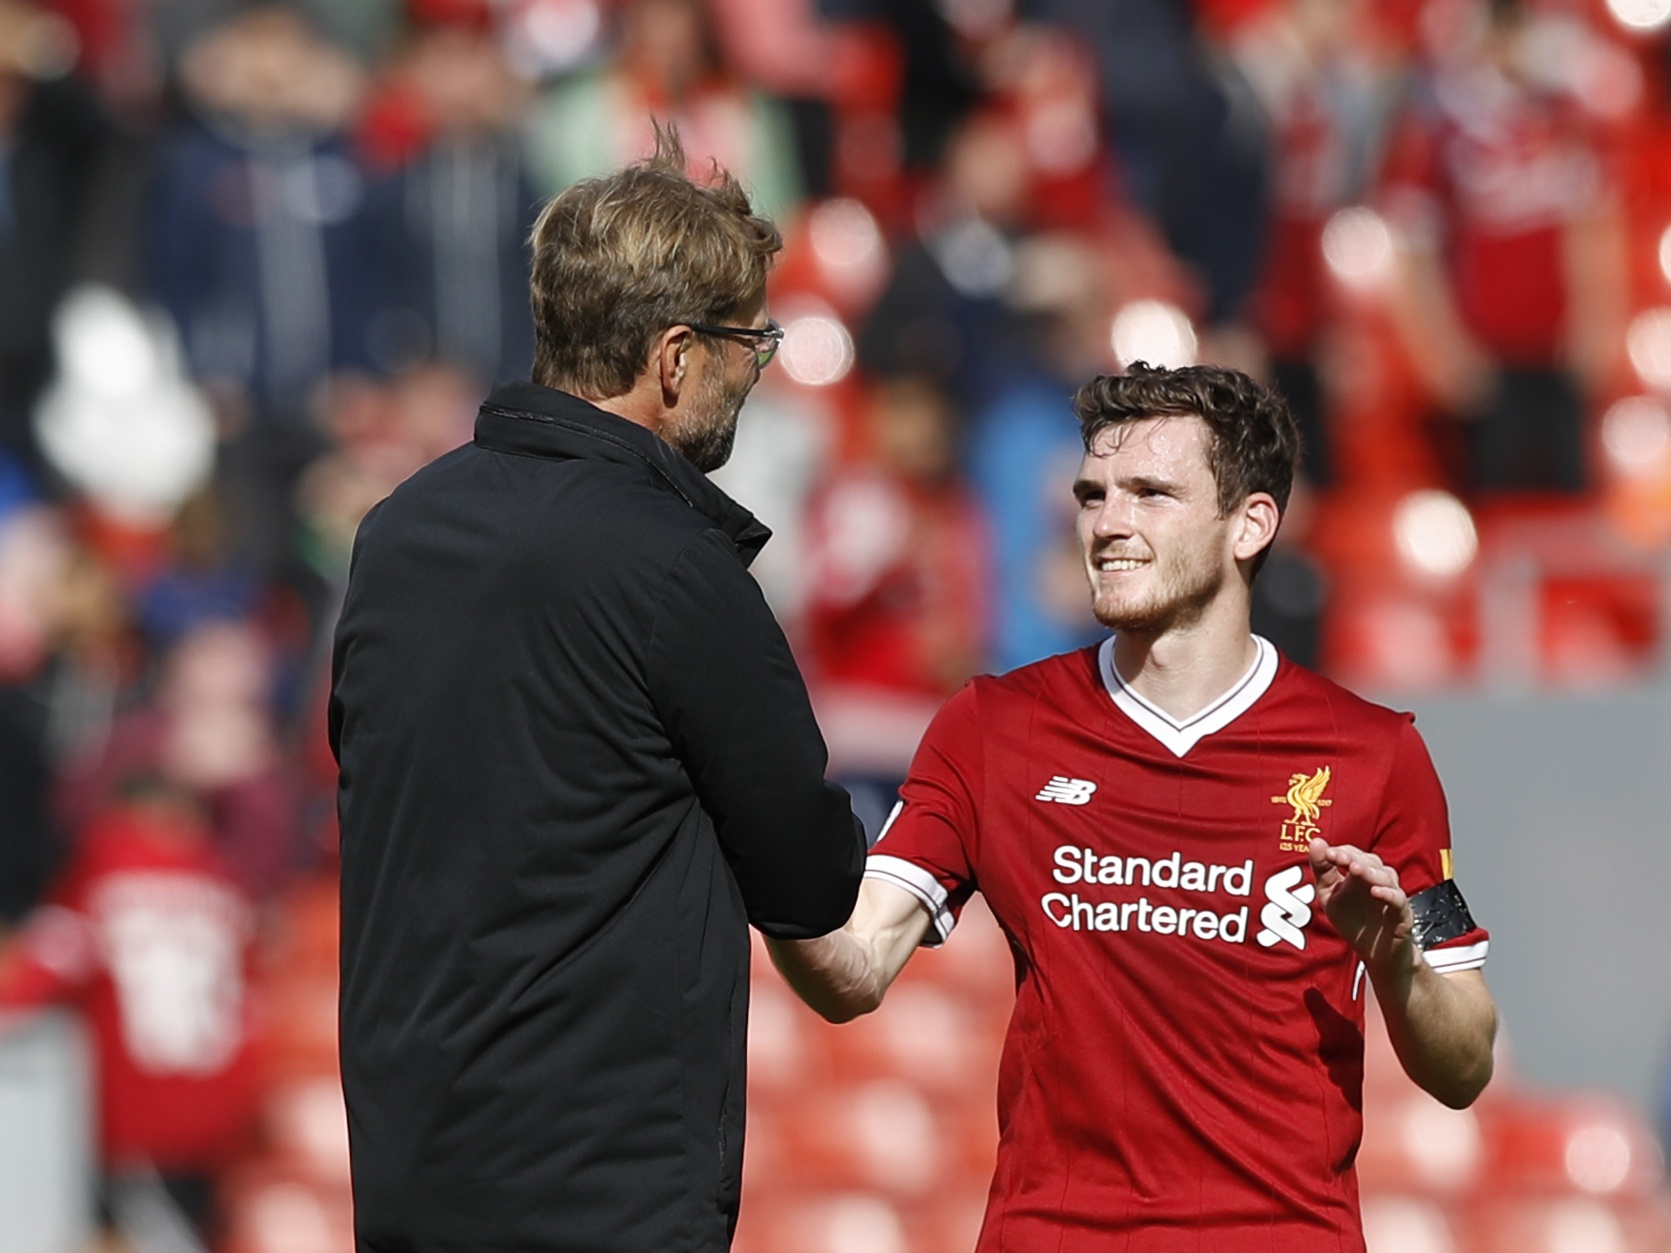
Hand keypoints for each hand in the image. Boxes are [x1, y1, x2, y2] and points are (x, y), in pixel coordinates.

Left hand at [1308, 837, 1416, 973]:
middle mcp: (1377, 880)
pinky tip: (1375, 892)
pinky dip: (1388, 894)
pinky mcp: (1402, 914)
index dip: (1341, 852)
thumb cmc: (1354, 920)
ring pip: (1385, 877)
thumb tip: (1315, 842)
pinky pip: (1398, 900)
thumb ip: (1322, 870)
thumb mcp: (1329, 895)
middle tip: (1339, 858)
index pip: (1352, 854)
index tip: (1328, 853)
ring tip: (1354, 869)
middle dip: (1353, 858)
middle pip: (1370, 861)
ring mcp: (1391, 895)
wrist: (1376, 953)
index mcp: (1360, 873)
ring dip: (1369, 872)